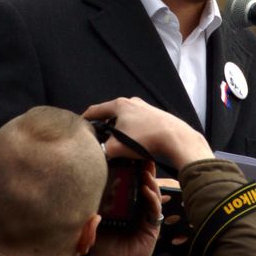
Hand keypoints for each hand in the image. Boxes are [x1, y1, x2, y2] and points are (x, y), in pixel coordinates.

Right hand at [83, 98, 211, 169]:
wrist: (176, 138)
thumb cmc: (145, 139)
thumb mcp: (117, 148)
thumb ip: (102, 150)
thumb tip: (97, 153)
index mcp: (119, 105)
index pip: (95, 110)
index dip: (85, 119)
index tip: (78, 127)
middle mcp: (132, 102)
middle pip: (110, 113)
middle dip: (103, 126)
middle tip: (97, 138)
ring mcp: (146, 108)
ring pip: (125, 119)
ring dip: (119, 129)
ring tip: (116, 143)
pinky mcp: (156, 116)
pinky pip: (138, 123)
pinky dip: (132, 131)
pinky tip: (134, 143)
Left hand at [89, 161, 161, 255]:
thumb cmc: (99, 250)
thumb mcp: (92, 227)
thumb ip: (90, 211)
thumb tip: (86, 190)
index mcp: (123, 210)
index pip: (129, 187)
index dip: (131, 172)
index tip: (130, 157)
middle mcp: (135, 213)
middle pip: (143, 189)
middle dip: (145, 173)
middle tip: (144, 157)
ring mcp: (144, 222)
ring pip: (152, 198)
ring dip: (151, 184)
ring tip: (146, 172)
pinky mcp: (151, 231)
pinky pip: (154, 213)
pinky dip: (153, 200)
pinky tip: (148, 190)